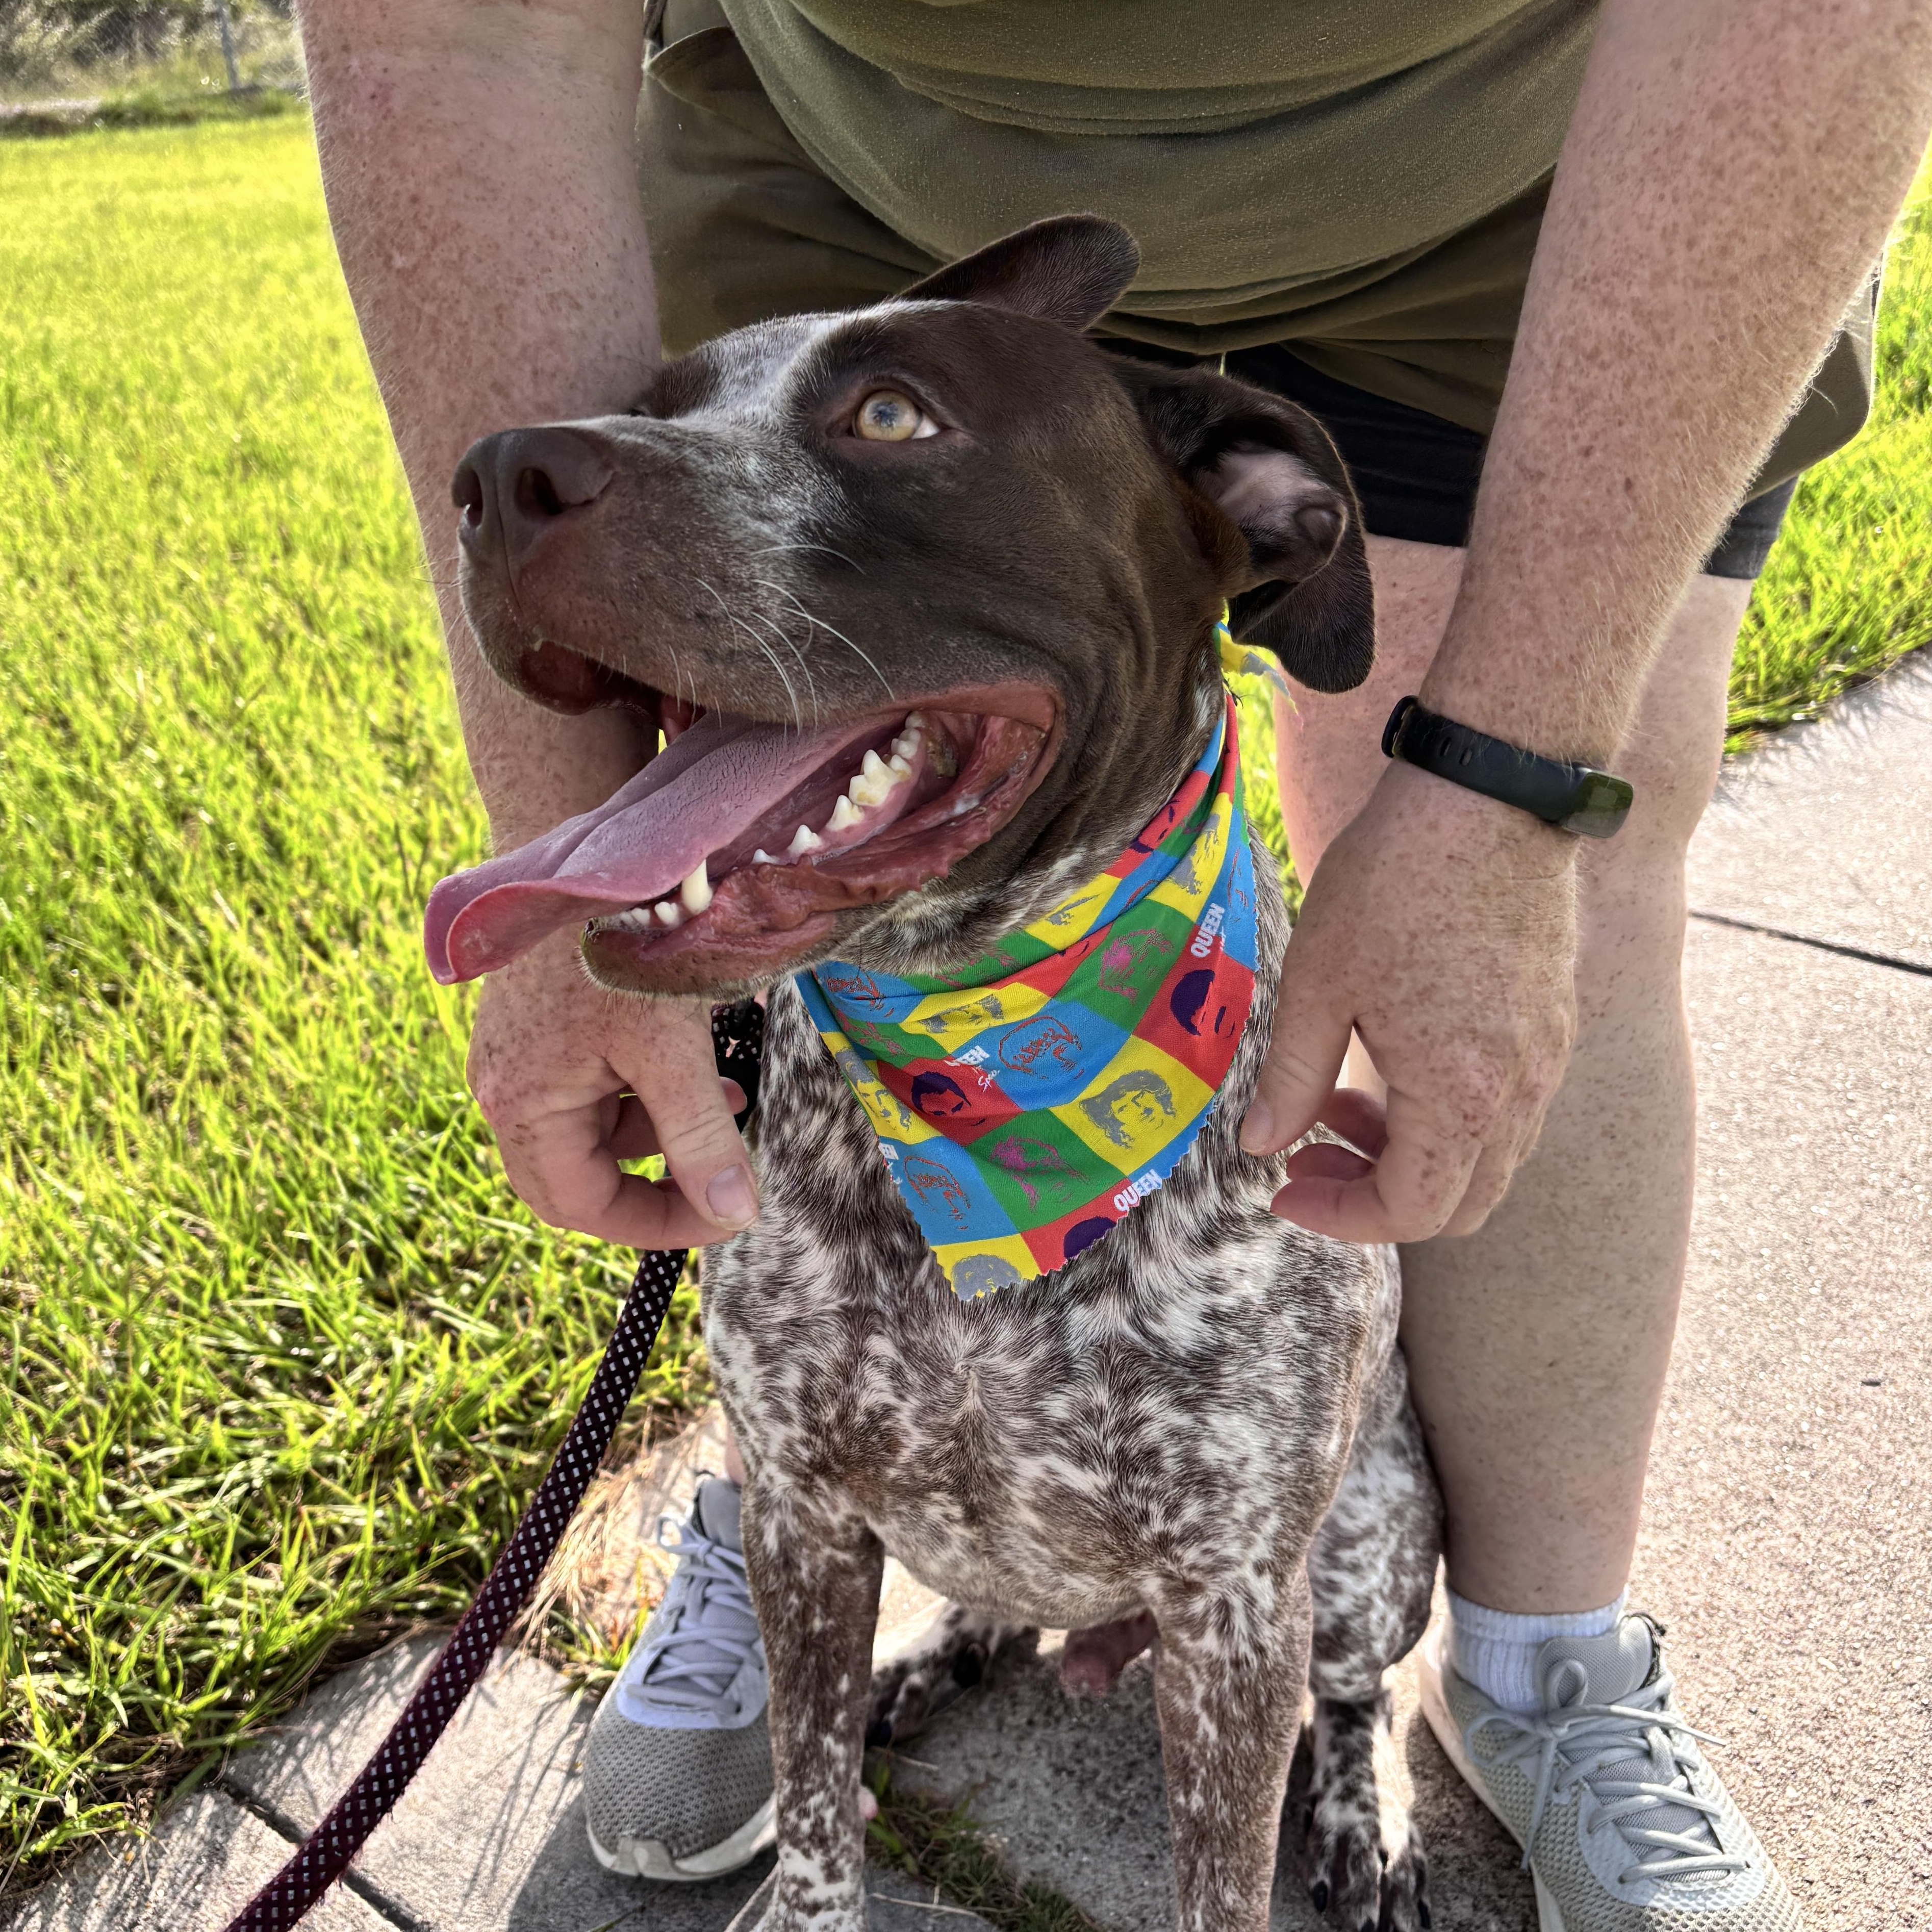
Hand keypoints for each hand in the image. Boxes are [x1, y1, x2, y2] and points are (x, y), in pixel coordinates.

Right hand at [465, 928, 756, 1247]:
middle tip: (720, 1181)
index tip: (723, 1213)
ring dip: (659, 1132)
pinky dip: (646, 1091)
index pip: (581, 1205)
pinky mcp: (540, 1026)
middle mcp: (504, 1086)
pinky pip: (591, 1085)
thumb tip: (734, 1211)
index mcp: (521, 1104)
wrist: (583, 848)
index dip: (655, 1223)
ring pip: (591, 1130)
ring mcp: (517, 1055)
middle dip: (653, 1184)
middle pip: (575, 1177)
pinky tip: (702, 1069)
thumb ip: (700, 1135)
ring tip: (730, 1105)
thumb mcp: (669, 1049)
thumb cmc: (617, 942)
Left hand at [1241, 760, 1578, 1242]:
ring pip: (1486, 1158)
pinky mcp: (1552, 1023)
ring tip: (1337, 1095)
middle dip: (1374, 1196)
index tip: (1283, 1187)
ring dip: (1409, 1153)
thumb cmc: (1395, 883)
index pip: (1410, 1212)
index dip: (1340, 1218)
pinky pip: (1507, 1108)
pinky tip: (1391, 1058)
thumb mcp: (1317, 983)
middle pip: (1459, 1204)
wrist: (1486, 797)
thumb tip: (1261, 1144)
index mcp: (1459, 1097)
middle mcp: (1519, 1092)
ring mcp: (1546, 1058)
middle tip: (1306, 1154)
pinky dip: (1447, 1114)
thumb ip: (1291, 1077)